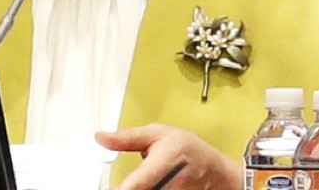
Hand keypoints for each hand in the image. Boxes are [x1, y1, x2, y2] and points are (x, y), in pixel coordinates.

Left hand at [96, 124, 240, 189]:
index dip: (121, 188)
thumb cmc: (190, 151)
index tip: (110, 187)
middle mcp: (170, 186)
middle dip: (126, 187)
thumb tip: (102, 137)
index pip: (137, 184)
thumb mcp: (158, 134)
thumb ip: (128, 138)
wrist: (216, 172)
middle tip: (120, 183)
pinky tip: (146, 186)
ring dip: (136, 188)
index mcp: (163, 164)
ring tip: (135, 182)